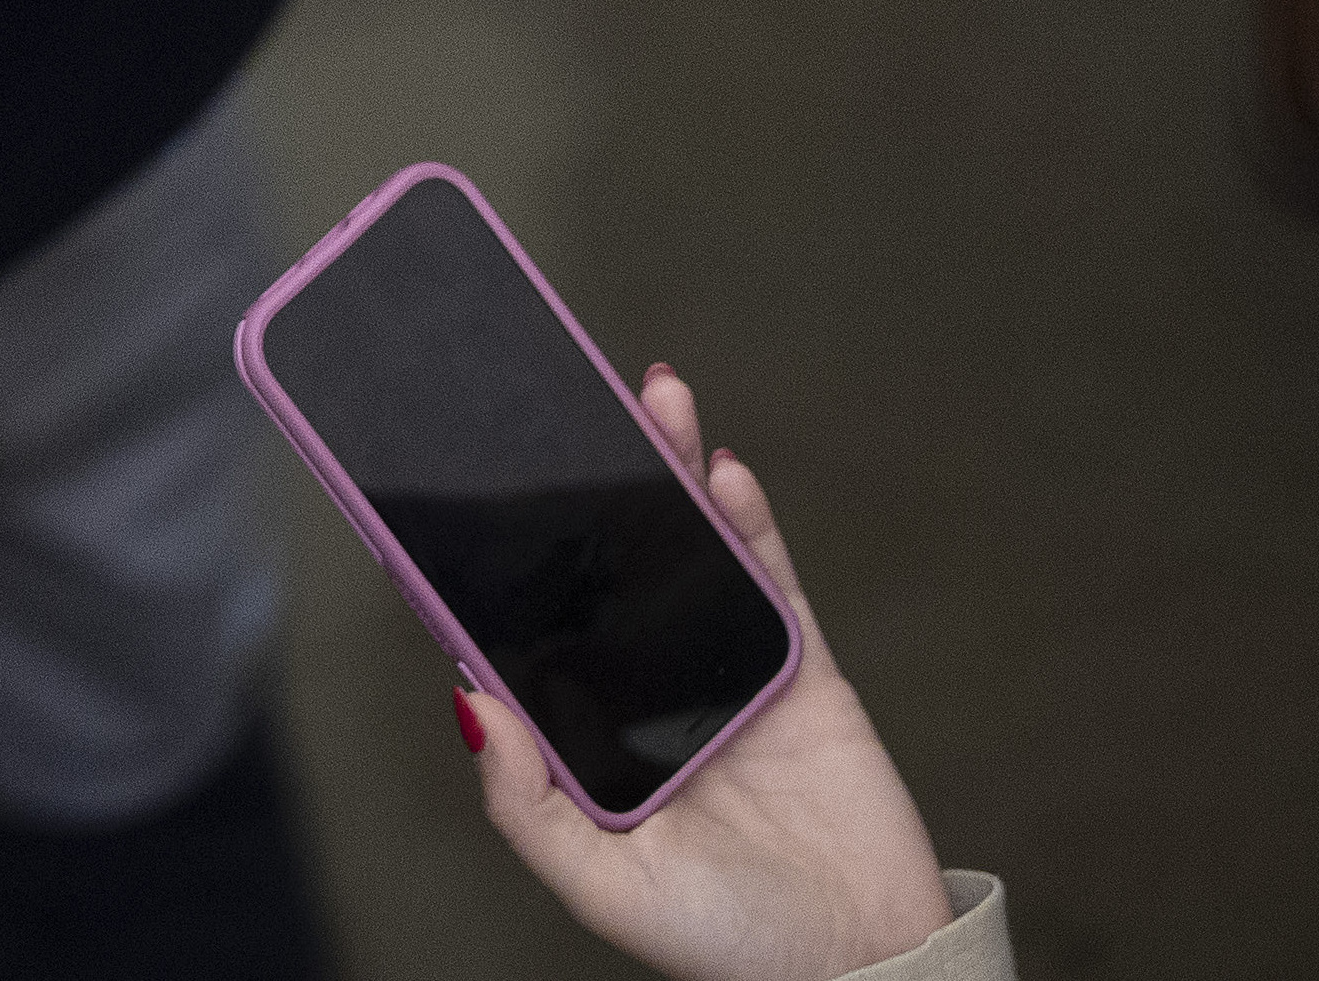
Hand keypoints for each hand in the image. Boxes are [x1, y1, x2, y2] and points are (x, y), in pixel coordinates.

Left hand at [464, 363, 955, 980]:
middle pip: (606, 567)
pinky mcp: (798, 668)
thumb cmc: (728, 942)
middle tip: (556, 401)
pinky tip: (722, 468)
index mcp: (588, 736)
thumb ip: (528, 804)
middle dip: (585, 487)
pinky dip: (745, 519)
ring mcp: (721, 669)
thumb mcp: (603, 885)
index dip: (495, 565)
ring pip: (683, 550)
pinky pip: (767, 577)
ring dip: (667, 471)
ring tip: (648, 395)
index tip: (455, 484)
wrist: (863, 968)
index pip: (529, 631)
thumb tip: (467, 701)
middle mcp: (645, 690)